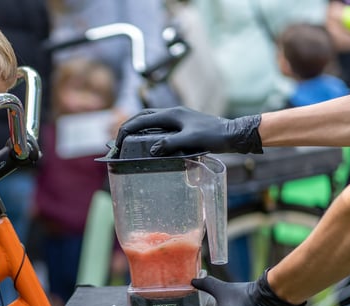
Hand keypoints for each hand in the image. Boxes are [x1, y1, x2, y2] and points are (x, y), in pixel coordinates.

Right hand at [114, 107, 262, 155]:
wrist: (232, 133)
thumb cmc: (214, 136)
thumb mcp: (191, 141)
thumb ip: (171, 144)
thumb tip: (152, 149)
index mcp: (171, 114)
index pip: (141, 120)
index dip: (126, 131)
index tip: (117, 143)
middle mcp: (172, 113)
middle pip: (142, 117)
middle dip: (128, 128)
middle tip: (118, 142)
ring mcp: (177, 118)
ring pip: (150, 120)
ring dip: (137, 129)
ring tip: (129, 142)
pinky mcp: (182, 124)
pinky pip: (159, 126)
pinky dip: (148, 132)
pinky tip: (149, 143)